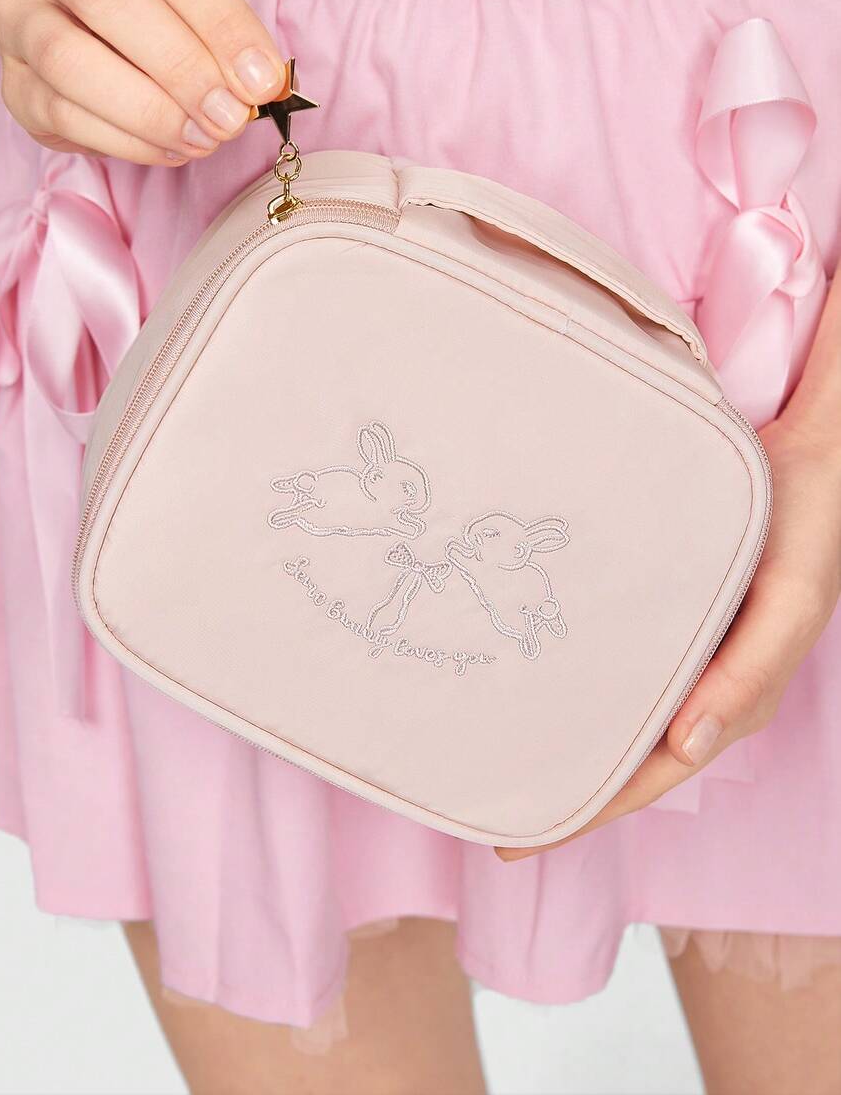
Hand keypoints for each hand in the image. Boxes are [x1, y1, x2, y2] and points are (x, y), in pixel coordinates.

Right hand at [0, 0, 285, 163]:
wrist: (68, 15)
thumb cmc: (146, 0)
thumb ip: (222, 30)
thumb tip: (262, 85)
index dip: (221, 23)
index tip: (263, 80)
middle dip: (180, 67)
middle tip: (230, 117)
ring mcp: (17, 16)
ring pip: (68, 61)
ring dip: (149, 112)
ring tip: (204, 139)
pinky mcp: (13, 83)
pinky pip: (63, 116)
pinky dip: (127, 142)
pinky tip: (173, 148)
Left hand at [498, 270, 840, 861]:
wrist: (809, 460)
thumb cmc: (805, 531)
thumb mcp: (790, 606)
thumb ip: (747, 675)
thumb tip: (686, 749)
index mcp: (730, 701)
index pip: (649, 776)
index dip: (590, 812)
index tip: (520, 841)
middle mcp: (701, 686)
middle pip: (626, 756)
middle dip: (567, 788)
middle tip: (491, 806)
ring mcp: (684, 652)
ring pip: (620, 714)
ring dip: (570, 737)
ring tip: (502, 753)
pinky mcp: (666, 613)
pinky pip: (620, 663)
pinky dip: (581, 682)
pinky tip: (540, 678)